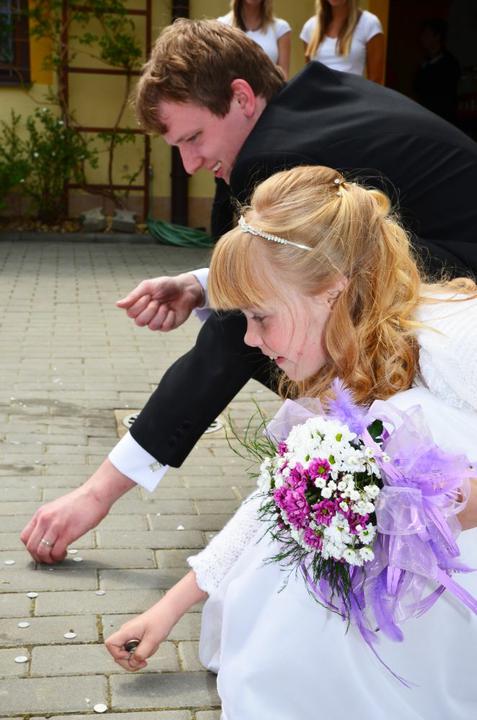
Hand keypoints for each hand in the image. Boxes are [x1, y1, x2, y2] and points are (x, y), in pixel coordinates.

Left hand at [20, 459, 134, 563]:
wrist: (95, 495)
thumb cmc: (81, 502)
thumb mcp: (57, 509)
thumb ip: (49, 521)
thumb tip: (46, 537)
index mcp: (41, 513)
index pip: (24, 537)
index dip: (31, 548)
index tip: (41, 551)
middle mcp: (45, 519)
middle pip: (31, 547)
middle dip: (39, 557)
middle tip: (49, 558)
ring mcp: (56, 526)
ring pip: (41, 552)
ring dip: (49, 559)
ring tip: (58, 556)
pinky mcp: (68, 532)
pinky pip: (56, 552)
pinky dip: (59, 556)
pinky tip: (66, 552)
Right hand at [105, 602, 174, 671]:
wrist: (168, 612)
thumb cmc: (161, 620)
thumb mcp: (152, 640)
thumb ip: (141, 654)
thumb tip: (133, 663)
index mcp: (126, 631)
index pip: (110, 644)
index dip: (118, 654)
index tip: (130, 656)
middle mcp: (126, 632)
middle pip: (118, 653)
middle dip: (130, 661)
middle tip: (142, 662)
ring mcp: (131, 635)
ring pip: (128, 653)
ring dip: (139, 656)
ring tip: (150, 648)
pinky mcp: (137, 637)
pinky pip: (135, 649)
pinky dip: (143, 652)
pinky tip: (151, 646)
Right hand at [116, 272, 204, 331]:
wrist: (185, 289)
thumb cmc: (166, 286)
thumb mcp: (148, 286)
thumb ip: (133, 296)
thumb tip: (117, 304)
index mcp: (139, 306)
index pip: (130, 313)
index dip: (140, 305)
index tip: (149, 295)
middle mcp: (146, 316)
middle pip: (139, 322)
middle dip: (150, 309)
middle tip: (158, 301)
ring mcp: (157, 322)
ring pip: (152, 326)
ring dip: (161, 313)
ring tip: (166, 305)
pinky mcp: (167, 326)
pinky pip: (164, 327)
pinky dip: (170, 317)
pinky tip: (172, 311)